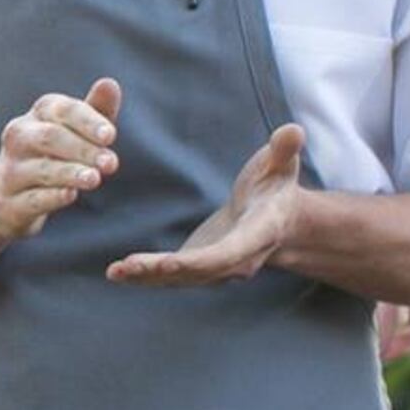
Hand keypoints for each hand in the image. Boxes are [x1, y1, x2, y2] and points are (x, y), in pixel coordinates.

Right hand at [0, 80, 123, 243]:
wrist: (6, 196)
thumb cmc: (53, 155)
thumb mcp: (76, 131)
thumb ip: (96, 110)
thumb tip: (110, 84)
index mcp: (39, 115)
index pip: (63, 110)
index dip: (87, 121)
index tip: (110, 135)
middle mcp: (19, 137)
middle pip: (50, 137)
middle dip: (83, 149)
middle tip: (111, 163)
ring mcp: (11, 171)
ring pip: (41, 169)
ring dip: (70, 173)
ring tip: (95, 179)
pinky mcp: (9, 203)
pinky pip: (31, 198)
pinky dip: (52, 196)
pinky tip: (70, 195)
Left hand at [111, 125, 309, 286]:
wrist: (278, 220)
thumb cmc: (277, 188)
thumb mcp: (282, 166)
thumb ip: (284, 151)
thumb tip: (293, 130)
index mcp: (256, 235)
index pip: (230, 254)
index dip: (202, 261)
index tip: (173, 263)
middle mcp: (236, 260)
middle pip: (198, 272)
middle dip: (164, 271)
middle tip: (130, 266)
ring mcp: (216, 269)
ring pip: (180, 278)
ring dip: (148, 277)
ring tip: (116, 272)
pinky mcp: (197, 267)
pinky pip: (170, 276)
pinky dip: (144, 276)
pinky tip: (116, 273)